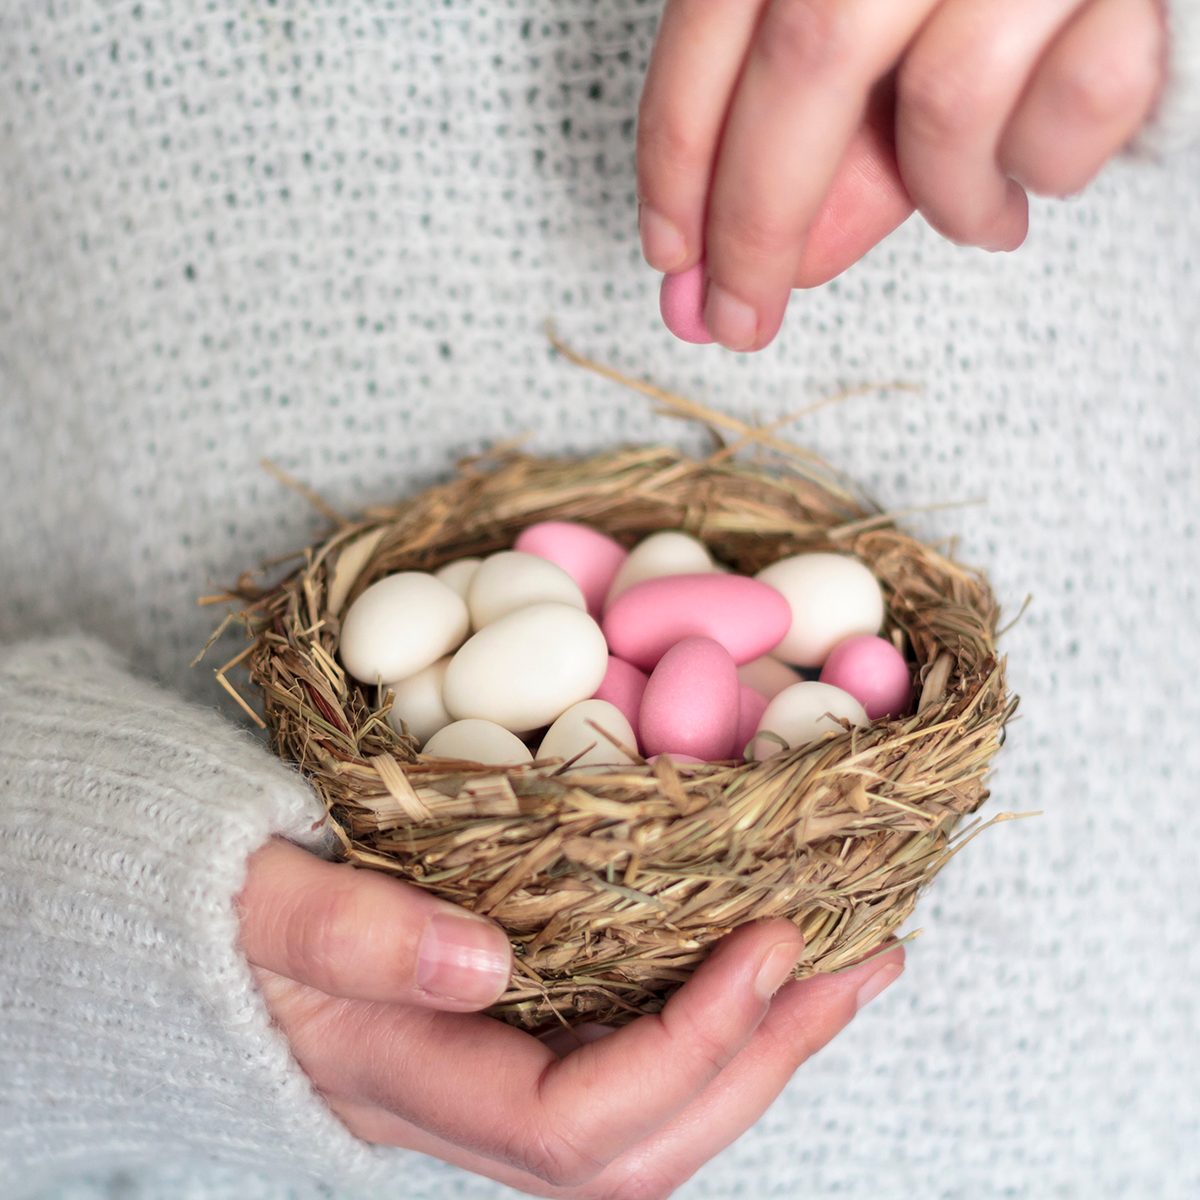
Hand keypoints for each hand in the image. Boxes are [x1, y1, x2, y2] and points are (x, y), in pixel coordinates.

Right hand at [237, 839, 903, 1196]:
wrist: (188, 922)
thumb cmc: (212, 909)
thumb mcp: (257, 906)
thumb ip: (349, 934)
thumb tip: (487, 965)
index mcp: (406, 1085)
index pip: (579, 1126)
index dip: (691, 1047)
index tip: (770, 941)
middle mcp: (467, 1105)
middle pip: (647, 1147)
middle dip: (767, 1062)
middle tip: (860, 963)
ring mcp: (495, 1077)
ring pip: (656, 1116)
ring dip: (764, 1044)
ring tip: (848, 962)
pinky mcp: (513, 1033)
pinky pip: (634, 1053)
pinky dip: (715, 1011)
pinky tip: (759, 952)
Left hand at [639, 0, 1165, 349]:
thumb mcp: (878, 27)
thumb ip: (824, 127)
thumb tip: (773, 261)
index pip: (716, 17)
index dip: (678, 152)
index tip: (671, 250)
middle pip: (810, 61)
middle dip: (758, 224)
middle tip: (739, 317)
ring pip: (948, 98)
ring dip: (944, 199)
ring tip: (972, 214)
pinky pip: (1081, 102)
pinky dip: (1048, 167)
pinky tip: (1037, 168)